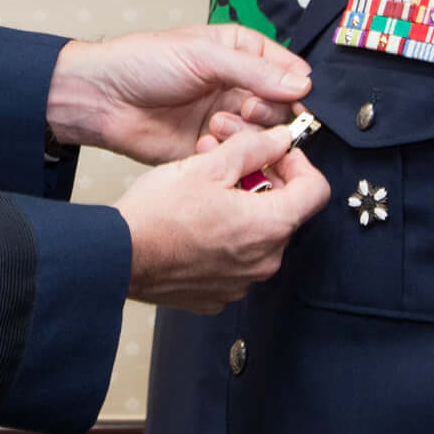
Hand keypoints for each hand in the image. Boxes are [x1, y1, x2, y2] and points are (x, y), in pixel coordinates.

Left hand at [46, 25, 312, 165]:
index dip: (295, 86)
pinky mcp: (212, 148)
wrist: (103, 99)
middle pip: (282, 106)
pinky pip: (239, 156)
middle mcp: (239, 86)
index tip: (293, 99)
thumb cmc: (144, 63)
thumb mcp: (203, 56)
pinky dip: (230, 153)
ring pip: (264, 134)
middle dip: (269, 111)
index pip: (289, 70)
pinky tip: (206, 143)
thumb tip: (302, 84)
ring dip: (247, 133)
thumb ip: (254, 71)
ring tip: (216, 125)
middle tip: (244, 110)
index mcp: (241, 53)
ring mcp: (227, 118)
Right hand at [117, 117, 328, 311]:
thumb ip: (253, 148)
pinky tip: (196, 222)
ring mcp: (242, 282)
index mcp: (271, 226)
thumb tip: (279, 139)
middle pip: (285, 211)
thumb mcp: (208, 165)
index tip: (276, 153)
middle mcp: (265, 261)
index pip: (316, 190)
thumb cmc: (157, 215)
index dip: (298, 163)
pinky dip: (225, 238)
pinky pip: (236, 260)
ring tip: (207, 189)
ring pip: (259, 235)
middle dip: (263, 181)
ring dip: (243, 208)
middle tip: (231, 162)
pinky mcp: (218, 294)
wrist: (117, 257)